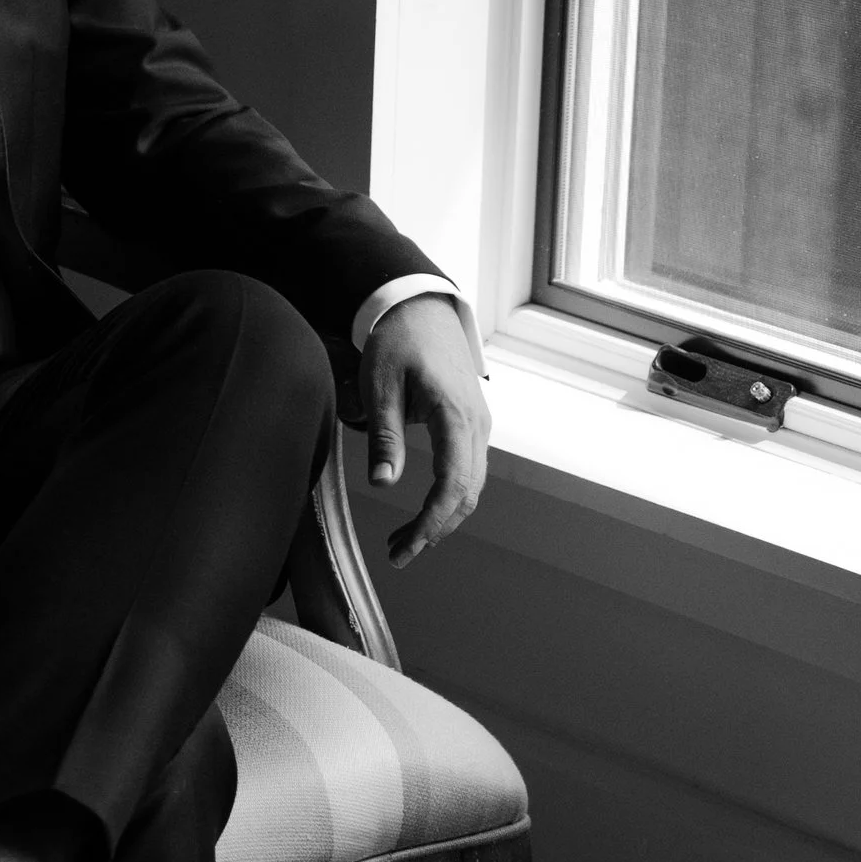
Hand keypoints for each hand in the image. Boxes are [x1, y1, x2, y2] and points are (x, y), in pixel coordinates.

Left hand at [363, 296, 488, 565]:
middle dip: (435, 529)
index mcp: (455, 413)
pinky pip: (468, 471)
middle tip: (397, 553)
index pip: (453, 483)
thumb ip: (383, 436)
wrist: (421, 309)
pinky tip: (421, 512)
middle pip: (467, 493)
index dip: (432, 521)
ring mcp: (480, 425)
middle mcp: (477, 424)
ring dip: (442, 517)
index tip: (406, 546)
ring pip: (471, 486)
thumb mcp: (380, 385)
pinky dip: (448, 498)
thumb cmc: (397, 341)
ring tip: (402, 540)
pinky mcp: (473, 426)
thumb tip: (383, 483)